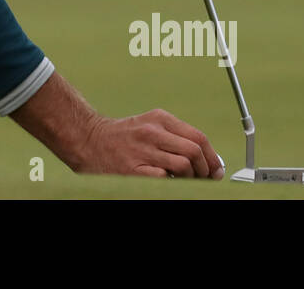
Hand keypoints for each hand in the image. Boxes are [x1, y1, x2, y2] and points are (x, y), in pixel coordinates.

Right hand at [9, 71, 222, 177]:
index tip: (215, 170)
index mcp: (160, 118)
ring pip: (183, 166)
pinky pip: (164, 179)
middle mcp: (152, 132)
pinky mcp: (132, 169)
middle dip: (204, 170)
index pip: (198, 137)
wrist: (88, 140)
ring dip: (190, 178)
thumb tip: (209, 161)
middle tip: (203, 179)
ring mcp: (142, 151)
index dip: (212, 157)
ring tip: (183, 181)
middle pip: (194, 151)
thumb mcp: (150, 126)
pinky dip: (171, 183)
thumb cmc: (124, 137)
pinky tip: (165, 183)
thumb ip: (176, 137)